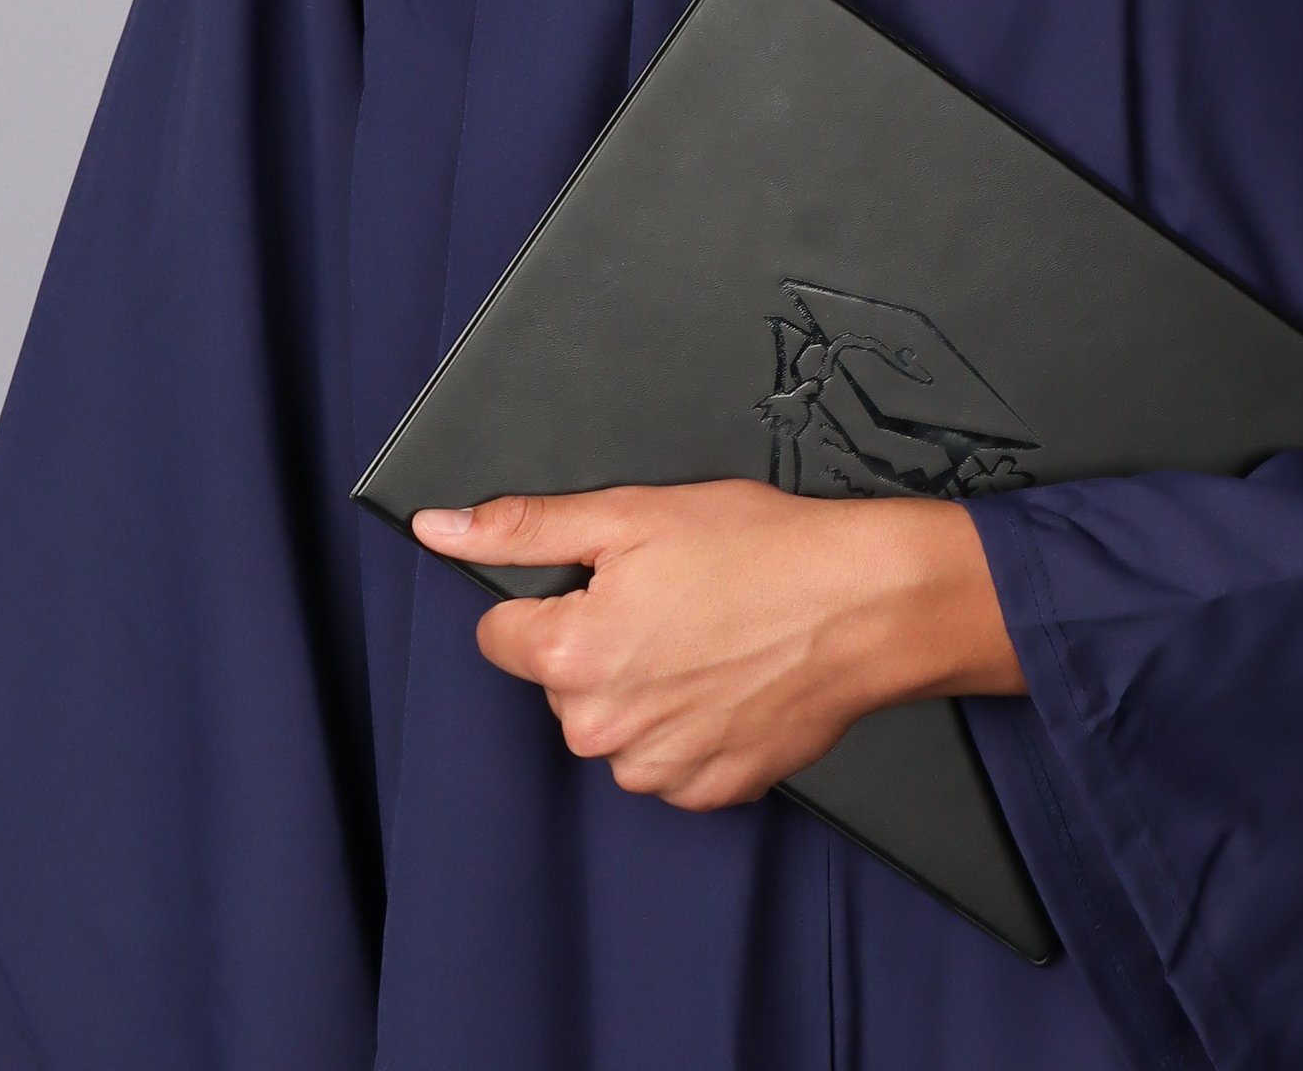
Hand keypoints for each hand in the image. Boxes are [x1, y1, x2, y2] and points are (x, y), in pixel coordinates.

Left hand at [411, 480, 1024, 808]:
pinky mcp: (709, 789)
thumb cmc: (760, 549)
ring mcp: (657, 767)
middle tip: (672, 597)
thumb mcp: (632, 513)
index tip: (613, 578)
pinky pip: (669, 760)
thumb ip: (526, 527)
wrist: (864, 604)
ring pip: (615, 724)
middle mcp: (602, 728)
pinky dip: (690, 724)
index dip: (556, 595)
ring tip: (710, 635)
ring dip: (644, 688)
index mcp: (571, 656)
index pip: (504, 634)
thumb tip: (438, 528)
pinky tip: (730, 678)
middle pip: (562, 682)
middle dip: (600, 643)